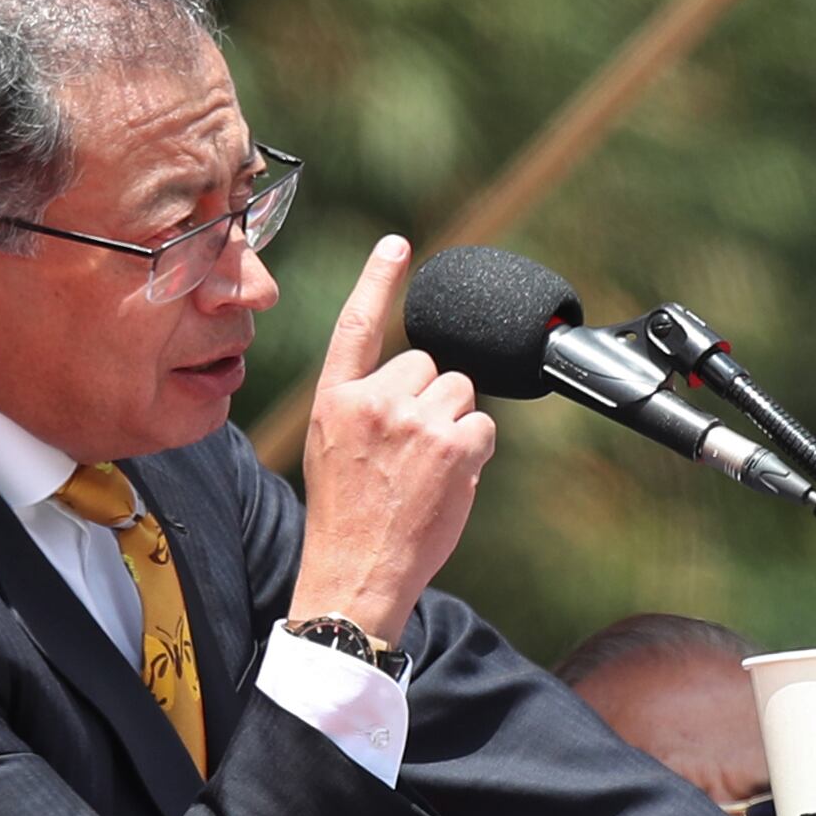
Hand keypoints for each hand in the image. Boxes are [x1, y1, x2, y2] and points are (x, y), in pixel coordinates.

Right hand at [289, 235, 496, 642]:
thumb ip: (364, 402)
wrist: (355, 571)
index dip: (378, 280)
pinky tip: (447, 481)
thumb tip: (418, 375)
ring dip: (454, 423)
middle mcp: (373, 400)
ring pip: (460, 392)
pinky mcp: (452, 445)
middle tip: (409, 450)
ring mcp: (415, 421)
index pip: (358, 324)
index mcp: (335, 398)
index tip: (397, 244)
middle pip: (429, 364)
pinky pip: (483, 427)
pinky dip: (474, 452)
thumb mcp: (331, 445)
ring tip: (426, 468)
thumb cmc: (346, 514)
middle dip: (430, 399)